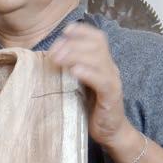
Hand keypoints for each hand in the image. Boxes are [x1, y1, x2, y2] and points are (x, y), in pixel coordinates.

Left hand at [48, 23, 128, 148]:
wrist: (111, 132)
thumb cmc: (90, 107)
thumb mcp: (79, 84)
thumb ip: (71, 69)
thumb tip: (49, 57)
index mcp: (103, 62)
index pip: (98, 38)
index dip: (82, 31)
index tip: (64, 31)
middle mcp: (110, 68)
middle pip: (96, 45)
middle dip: (72, 44)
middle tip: (53, 52)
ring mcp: (113, 81)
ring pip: (99, 60)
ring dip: (76, 55)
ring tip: (58, 59)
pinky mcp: (112, 97)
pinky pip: (102, 81)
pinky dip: (88, 73)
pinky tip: (75, 71)